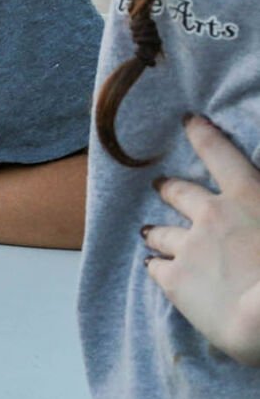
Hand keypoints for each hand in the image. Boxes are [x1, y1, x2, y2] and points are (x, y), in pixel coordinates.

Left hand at [144, 115, 259, 364]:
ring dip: (156, 230)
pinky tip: (153, 267)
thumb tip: (253, 216)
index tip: (188, 120)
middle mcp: (212, 215)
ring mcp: (187, 246)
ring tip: (149, 232)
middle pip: (179, 193)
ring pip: (161, 231)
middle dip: (168, 187)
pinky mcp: (172, 279)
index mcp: (249, 198)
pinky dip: (155, 265)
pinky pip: (155, 266)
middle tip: (160, 185)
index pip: (222, 155)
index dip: (203, 135)